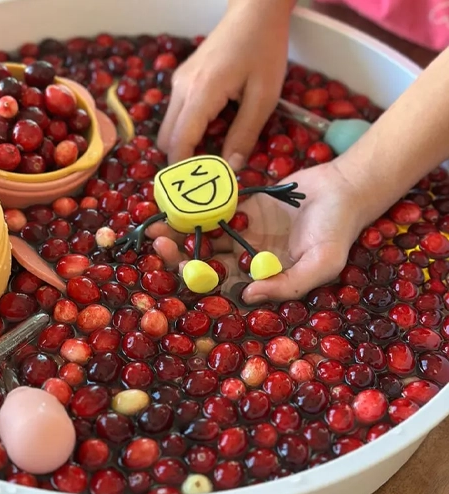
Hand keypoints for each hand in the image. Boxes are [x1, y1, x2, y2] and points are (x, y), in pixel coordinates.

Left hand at [147, 161, 368, 303]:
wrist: (343, 189)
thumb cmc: (337, 231)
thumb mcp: (322, 264)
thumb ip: (289, 285)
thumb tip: (248, 296)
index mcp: (260, 278)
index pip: (220, 287)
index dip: (195, 281)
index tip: (176, 268)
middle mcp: (245, 259)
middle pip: (204, 262)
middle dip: (178, 255)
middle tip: (158, 242)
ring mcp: (241, 232)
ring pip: (204, 235)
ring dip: (180, 230)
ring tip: (157, 221)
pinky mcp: (241, 207)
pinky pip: (214, 208)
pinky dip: (196, 206)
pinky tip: (177, 199)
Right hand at [157, 0, 290, 170]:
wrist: (254, 11)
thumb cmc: (264, 50)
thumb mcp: (264, 96)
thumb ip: (245, 134)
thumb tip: (231, 169)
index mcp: (201, 93)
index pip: (179, 142)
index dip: (183, 169)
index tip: (194, 188)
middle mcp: (182, 88)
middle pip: (166, 138)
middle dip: (181, 160)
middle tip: (205, 175)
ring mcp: (179, 82)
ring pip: (169, 127)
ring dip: (185, 145)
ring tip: (211, 155)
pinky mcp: (183, 80)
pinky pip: (177, 114)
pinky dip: (188, 130)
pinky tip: (211, 130)